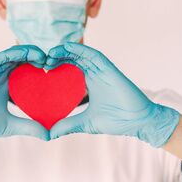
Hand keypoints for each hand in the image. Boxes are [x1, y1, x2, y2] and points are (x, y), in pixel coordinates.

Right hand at [0, 45, 49, 153]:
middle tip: (51, 60)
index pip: (26, 69)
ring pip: (11, 55)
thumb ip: (29, 127)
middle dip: (36, 56)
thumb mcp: (10, 125)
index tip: (54, 70)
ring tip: (41, 55)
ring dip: (26, 52)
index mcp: (7, 84)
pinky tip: (22, 54)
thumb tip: (49, 135)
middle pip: (21, 58)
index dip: (39, 66)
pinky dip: (10, 54)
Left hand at [45, 42, 179, 147]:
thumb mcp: (86, 123)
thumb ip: (68, 125)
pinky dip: (80, 49)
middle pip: (73, 58)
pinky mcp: (110, 69)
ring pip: (81, 54)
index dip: (56, 65)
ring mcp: (102, 70)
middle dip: (58, 56)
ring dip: (66, 51)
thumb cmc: (117, 120)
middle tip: (43, 60)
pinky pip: (93, 55)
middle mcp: (94, 73)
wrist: (138, 122)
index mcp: (89, 82)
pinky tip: (67, 47)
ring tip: (51, 53)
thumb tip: (49, 134)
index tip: (42, 69)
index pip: (69, 67)